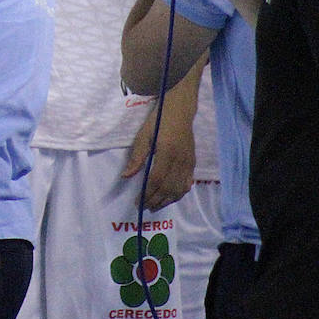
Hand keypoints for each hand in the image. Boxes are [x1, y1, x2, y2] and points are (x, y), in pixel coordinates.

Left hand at [121, 96, 195, 210]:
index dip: (147, 194)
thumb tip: (126, 176)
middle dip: (156, 200)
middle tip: (144, 207)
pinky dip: (179, 193)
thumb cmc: (159, 120)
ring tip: (155, 206)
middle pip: (168, 188)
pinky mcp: (192, 162)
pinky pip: (187, 183)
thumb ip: (137, 157)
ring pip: (179, 189)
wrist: (180, 110)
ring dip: (167, 200)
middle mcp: (180, 160)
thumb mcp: (143, 136)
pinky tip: (170, 197)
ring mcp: (188, 162)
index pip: (156, 180)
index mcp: (167, 153)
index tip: (137, 202)